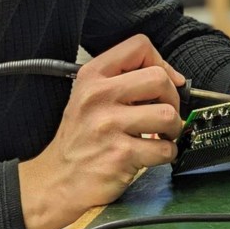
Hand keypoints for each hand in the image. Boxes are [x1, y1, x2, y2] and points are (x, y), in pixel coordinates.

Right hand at [17, 35, 184, 228]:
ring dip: (173, 129)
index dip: (160, 63)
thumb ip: (122, 80)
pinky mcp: (120, 155)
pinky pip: (165, 149)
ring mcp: (108, 126)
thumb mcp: (88, 96)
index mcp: (92, 77)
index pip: (139, 46)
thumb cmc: (78, 140)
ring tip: (160, 136)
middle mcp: (98, 97)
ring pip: (168, 114)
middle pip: (159, 79)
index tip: (165, 81)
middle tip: (164, 115)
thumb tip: (172, 78)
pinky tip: (152, 155)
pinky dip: (167, 154)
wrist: (56, 182)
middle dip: (173, 99)